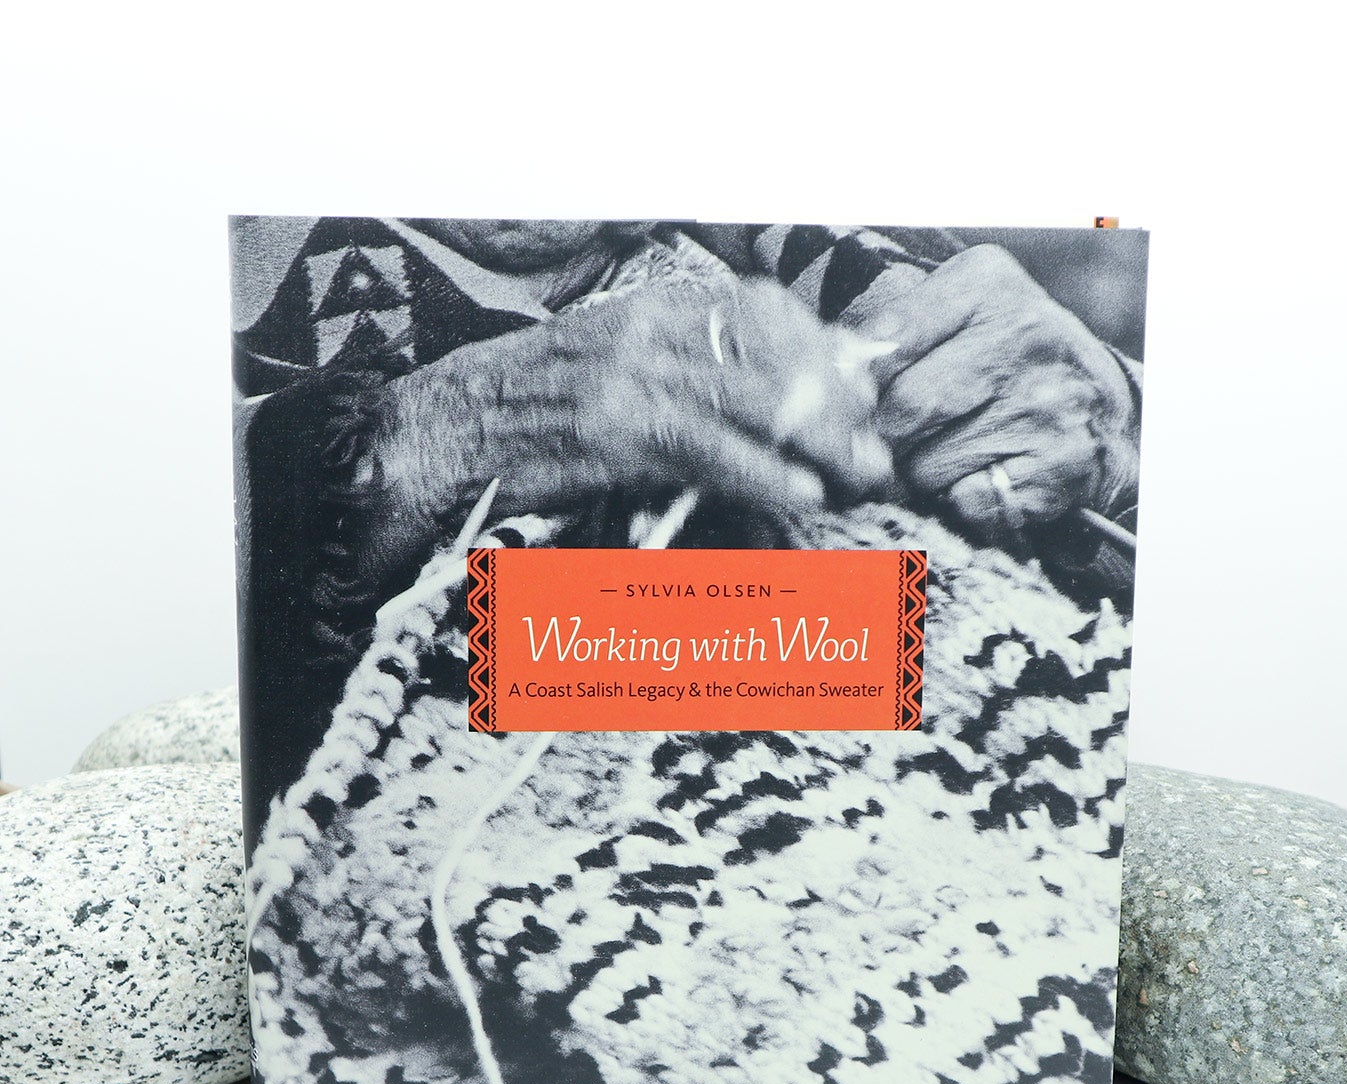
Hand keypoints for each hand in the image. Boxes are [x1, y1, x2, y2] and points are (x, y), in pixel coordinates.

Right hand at [375, 278, 891, 539]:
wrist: (444, 432)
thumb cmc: (537, 414)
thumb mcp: (619, 372)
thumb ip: (692, 378)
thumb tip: (777, 405)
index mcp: (652, 304)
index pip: (762, 309)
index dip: (823, 351)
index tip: (863, 394)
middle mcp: (646, 325)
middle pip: (768, 354)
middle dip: (833, 405)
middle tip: (878, 450)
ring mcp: (627, 371)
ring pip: (746, 397)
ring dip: (813, 441)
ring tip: (857, 476)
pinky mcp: (610, 426)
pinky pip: (705, 446)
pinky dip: (760, 470)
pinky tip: (800, 492)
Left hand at [858, 245, 1138, 533]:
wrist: (1105, 415)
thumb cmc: (1006, 366)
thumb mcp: (956, 321)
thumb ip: (891, 338)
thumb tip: (830, 378)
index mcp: (987, 285)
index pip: (884, 344)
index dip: (862, 388)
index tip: (866, 402)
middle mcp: (1024, 335)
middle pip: (902, 411)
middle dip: (892, 438)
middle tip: (911, 439)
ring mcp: (1045, 403)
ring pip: (928, 465)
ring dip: (927, 475)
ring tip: (961, 453)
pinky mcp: (1058, 466)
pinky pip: (968, 502)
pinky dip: (965, 503)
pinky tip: (990, 476)